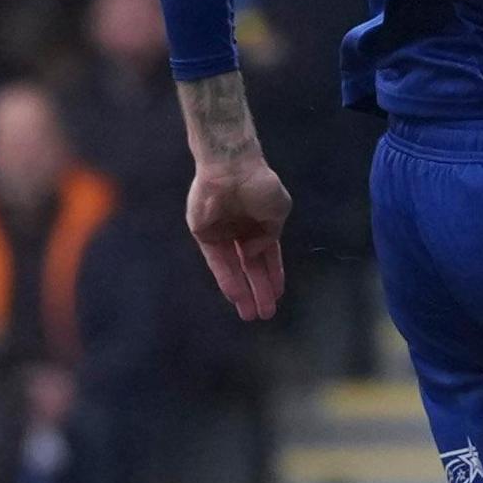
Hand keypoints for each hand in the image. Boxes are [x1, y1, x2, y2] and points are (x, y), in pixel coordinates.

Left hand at [186, 154, 291, 321]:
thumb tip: (256, 251)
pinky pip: (217, 261)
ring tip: (250, 314)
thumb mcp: (278, 210)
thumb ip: (270, 234)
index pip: (267, 257)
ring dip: (243, 292)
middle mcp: (241, 232)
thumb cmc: (259, 184)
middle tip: (265, 315)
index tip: (277, 296)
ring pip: (234, 269)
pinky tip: (235, 295)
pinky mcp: (204, 234)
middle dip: (259, 291)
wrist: (231, 167)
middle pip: (251, 268)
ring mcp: (222, 234)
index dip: (273, 276)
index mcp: (261, 224)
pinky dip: (226, 278)